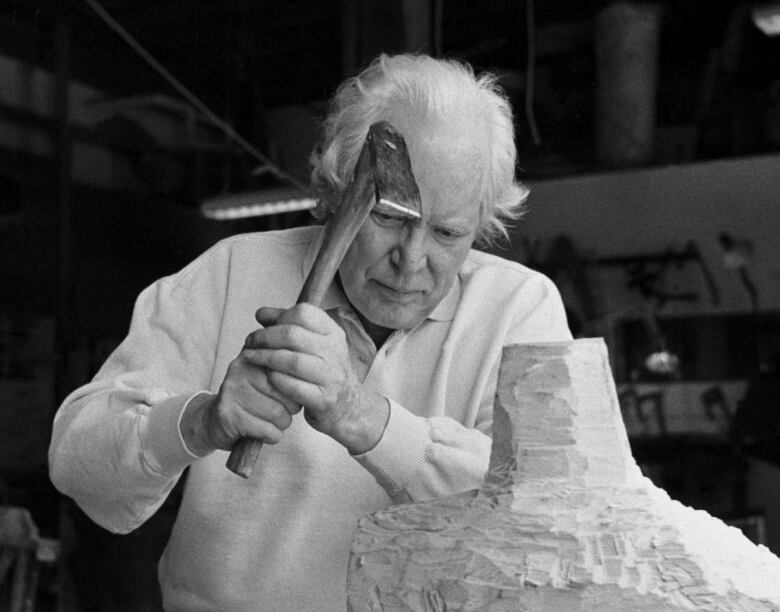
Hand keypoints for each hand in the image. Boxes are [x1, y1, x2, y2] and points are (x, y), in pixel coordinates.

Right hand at [180, 336, 300, 456]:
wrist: (216, 421)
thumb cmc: (254, 400)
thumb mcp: (271, 378)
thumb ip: (289, 371)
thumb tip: (315, 375)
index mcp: (256, 353)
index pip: (291, 370)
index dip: (296, 389)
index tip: (291, 396)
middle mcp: (242, 366)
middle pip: (286, 391)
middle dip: (290, 408)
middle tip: (281, 411)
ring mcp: (232, 389)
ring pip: (277, 412)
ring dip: (281, 424)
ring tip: (272, 422)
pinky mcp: (227, 413)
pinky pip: (265, 429)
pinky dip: (271, 436)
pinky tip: (264, 432)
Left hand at [245, 304, 389, 453]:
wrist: (347, 407)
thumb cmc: (323, 372)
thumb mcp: (312, 344)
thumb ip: (287, 326)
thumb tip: (261, 313)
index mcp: (333, 333)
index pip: (303, 313)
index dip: (279, 316)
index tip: (263, 325)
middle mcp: (335, 351)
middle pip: (293, 335)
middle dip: (265, 337)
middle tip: (249, 341)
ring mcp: (331, 377)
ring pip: (292, 361)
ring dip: (265, 358)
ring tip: (249, 357)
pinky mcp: (324, 400)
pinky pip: (293, 387)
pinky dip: (276, 380)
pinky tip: (267, 377)